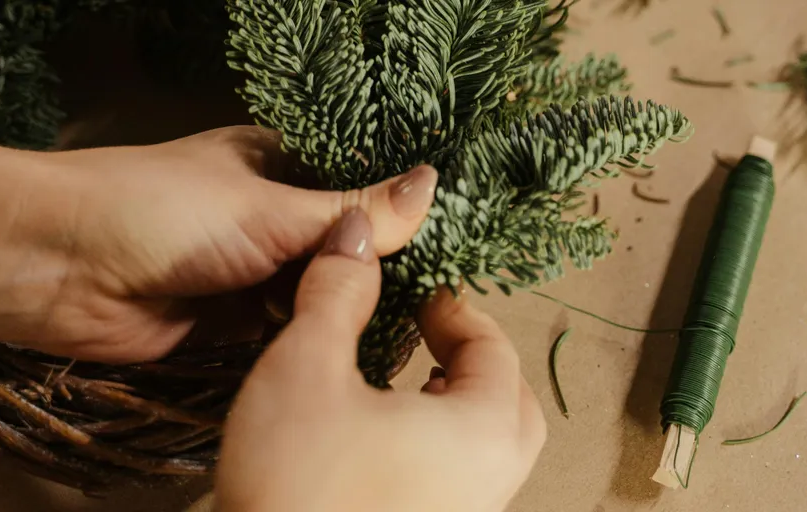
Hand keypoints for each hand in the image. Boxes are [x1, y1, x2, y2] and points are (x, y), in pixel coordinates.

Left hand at [0, 126, 436, 362]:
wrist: (62, 271)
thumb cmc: (168, 213)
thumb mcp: (270, 208)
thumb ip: (353, 209)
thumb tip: (435, 184)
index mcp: (281, 166)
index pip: (357, 183)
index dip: (401, 206)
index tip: (456, 232)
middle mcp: (273, 215)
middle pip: (343, 241)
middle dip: (384, 263)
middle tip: (448, 287)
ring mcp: (255, 268)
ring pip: (321, 288)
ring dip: (355, 303)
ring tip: (422, 320)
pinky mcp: (238, 318)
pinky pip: (293, 325)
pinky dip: (322, 333)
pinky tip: (369, 345)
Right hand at [216, 209, 546, 511]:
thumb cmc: (296, 482)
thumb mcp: (306, 370)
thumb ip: (338, 296)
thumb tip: (356, 232)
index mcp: (482, 432)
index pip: (495, 349)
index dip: (457, 311)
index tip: (420, 295)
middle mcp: (491, 483)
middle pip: (511, 403)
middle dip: (476, 360)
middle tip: (430, 337)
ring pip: (489, 448)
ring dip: (461, 405)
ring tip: (409, 381)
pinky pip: (462, 481)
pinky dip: (442, 447)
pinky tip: (385, 441)